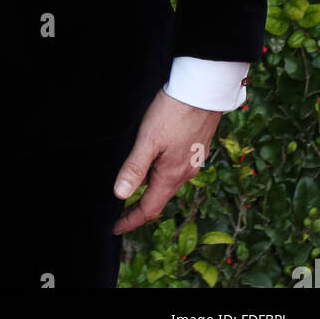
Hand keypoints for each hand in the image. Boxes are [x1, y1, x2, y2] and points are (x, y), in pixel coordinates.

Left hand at [112, 89, 221, 234]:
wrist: (204, 90)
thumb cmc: (174, 112)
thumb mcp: (148, 139)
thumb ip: (134, 167)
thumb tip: (120, 194)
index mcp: (172, 175)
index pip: (149, 208)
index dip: (131, 220)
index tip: (116, 227)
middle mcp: (186, 173)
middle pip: (159, 197)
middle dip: (139, 205)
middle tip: (119, 210)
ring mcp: (193, 161)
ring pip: (167, 181)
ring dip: (150, 187)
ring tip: (132, 184)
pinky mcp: (196, 148)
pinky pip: (175, 168)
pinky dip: (160, 172)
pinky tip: (153, 161)